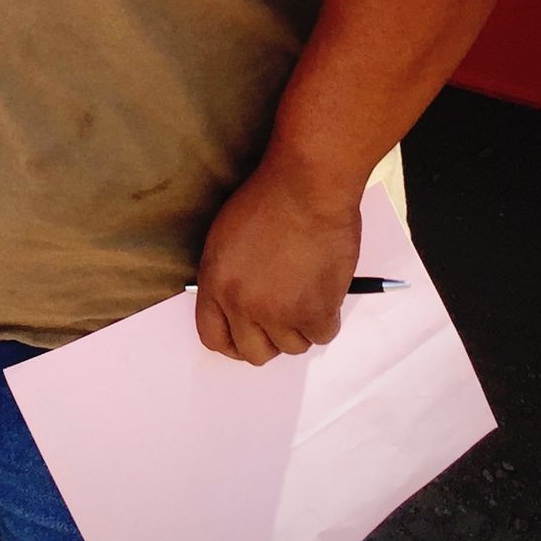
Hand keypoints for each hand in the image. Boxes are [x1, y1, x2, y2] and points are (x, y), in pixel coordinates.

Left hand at [193, 158, 362, 364]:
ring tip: (307, 292)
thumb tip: (238, 307)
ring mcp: (279, 312)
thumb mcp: (226, 238)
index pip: (214, 337)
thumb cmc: (270, 199)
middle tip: (284, 319)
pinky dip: (327, 318)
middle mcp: (243, 304)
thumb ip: (227, 278)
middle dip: (269, 340)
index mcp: (216, 284)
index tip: (247, 338)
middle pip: (253, 352)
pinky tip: (325, 290)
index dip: (233, 343)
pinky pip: (322, 335)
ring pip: (292, 346)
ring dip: (301, 326)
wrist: (307, 187)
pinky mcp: (315, 311)